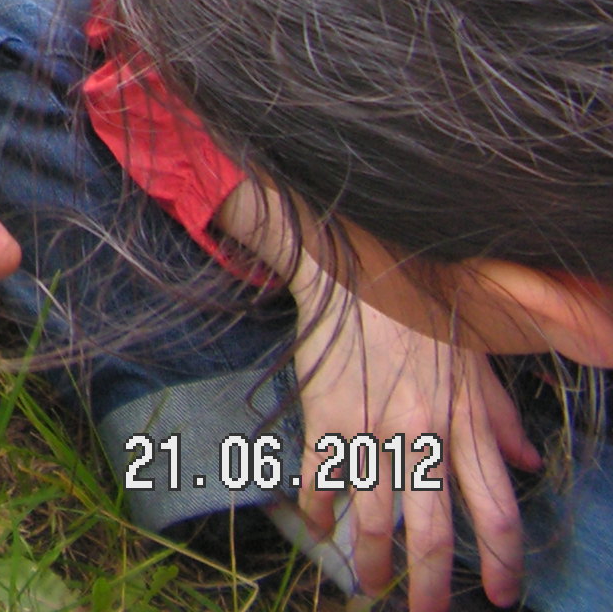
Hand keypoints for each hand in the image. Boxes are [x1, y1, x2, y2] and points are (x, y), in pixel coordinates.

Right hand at [289, 264, 539, 610]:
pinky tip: (320, 526)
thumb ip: (502, 413)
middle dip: (432, 582)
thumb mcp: (479, 353)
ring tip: (370, 584)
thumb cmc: (422, 303)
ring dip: (371, 558)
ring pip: (376, 514)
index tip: (502, 593)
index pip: (496, 508)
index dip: (502, 560)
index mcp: (466, 419)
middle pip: (434, 528)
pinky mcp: (326, 416)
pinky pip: (322, 477)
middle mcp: (423, 432)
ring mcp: (371, 427)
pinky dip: (320, 507)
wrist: (354, 270)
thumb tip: (528, 466)